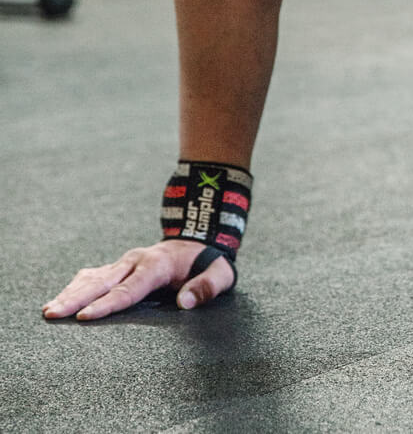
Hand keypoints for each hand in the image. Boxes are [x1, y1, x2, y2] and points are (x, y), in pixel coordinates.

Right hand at [42, 240, 234, 320]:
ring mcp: (126, 261)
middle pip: (102, 281)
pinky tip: (59, 299)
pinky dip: (75, 286)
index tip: (85, 317)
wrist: (201, 239)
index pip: (129, 288)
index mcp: (157, 264)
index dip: (107, 303)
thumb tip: (185, 303)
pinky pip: (94, 275)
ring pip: (93, 277)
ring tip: (49, 310)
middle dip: (77, 298)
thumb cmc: (209, 263)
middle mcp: (136, 260)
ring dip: (71, 292)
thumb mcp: (219, 274)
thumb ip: (205, 287)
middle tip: (53, 314)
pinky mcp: (120, 265)